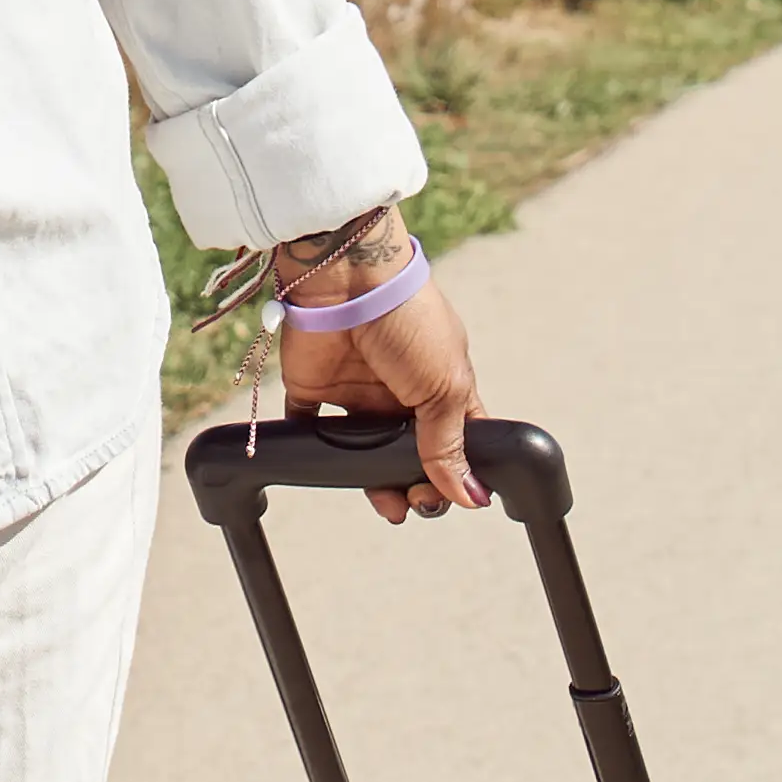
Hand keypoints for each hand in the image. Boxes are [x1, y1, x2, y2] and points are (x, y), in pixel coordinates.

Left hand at [269, 209, 482, 521]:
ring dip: (373, 484)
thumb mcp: (444, 386)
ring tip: (386, 503)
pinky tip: (328, 470)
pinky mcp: (315, 391)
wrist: (347, 278)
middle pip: (409, 456)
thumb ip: (450, 445)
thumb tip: (472, 497)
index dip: (458, 472)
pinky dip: (312, 455)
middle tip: (416, 504)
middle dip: (416, 487)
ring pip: (363, 455)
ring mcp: (358, 394)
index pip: (457, 440)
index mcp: (442, 387)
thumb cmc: (410, 322)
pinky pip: (309, 432)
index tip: (454, 496)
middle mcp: (401, 394)